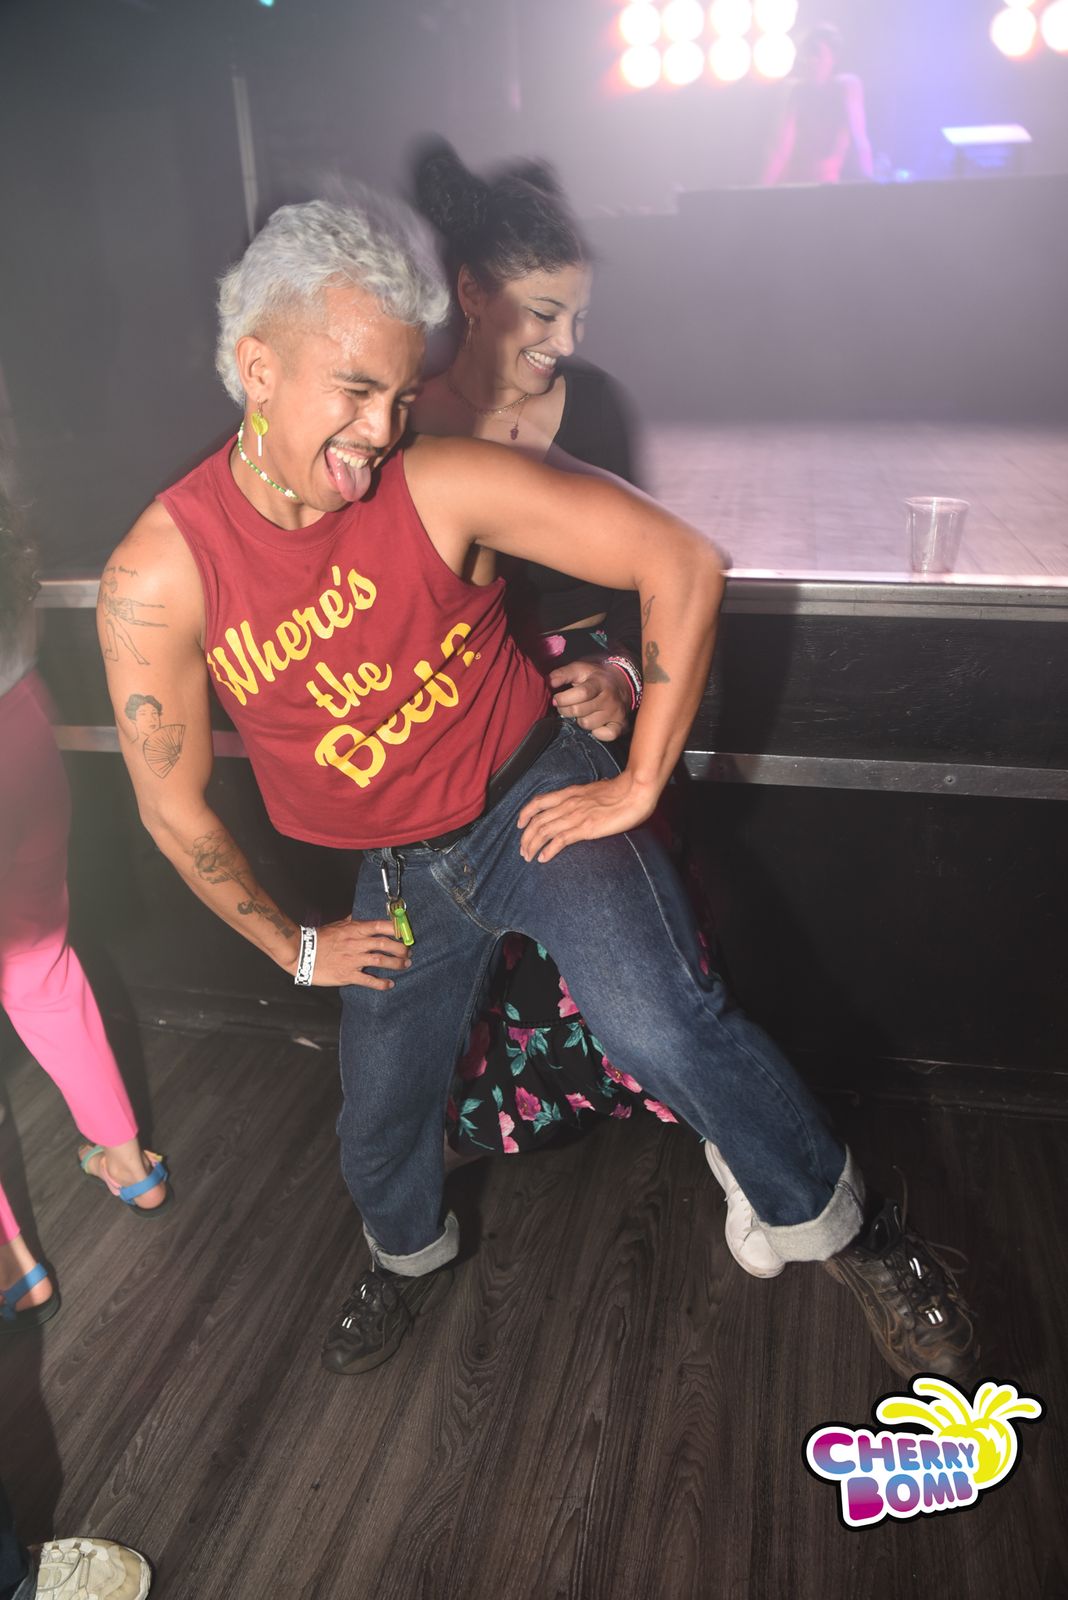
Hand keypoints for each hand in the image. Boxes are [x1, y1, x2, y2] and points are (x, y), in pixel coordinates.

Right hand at [306, 917, 411, 989]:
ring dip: (396, 963)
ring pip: (381, 960)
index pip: (380, 926)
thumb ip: (352, 921)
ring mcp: (352, 959)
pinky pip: (368, 979)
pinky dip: (381, 983)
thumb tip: (360, 915)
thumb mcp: (338, 925)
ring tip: (405, 965)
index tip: (406, 932)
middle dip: (401, 948)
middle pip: (385, 944)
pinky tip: (389, 984)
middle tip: (409, 952)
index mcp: (355, 930)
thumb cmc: (319, 938)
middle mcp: (356, 943)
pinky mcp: (347, 974)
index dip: (396, 928)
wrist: (301, 953)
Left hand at [517, 772, 656, 863]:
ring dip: (532, 846)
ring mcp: (575, 816)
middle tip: (523, 850)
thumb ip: (584, 798)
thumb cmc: (622, 791)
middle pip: (537, 821)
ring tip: (528, 857)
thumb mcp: (595, 791)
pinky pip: (560, 840)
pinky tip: (543, 859)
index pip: (538, 802)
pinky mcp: (585, 828)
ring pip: (543, 831)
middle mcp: (568, 804)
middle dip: (525, 837)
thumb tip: (582, 804)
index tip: (519, 824)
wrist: (636, 791)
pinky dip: (548, 850)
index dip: (525, 814)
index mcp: (570, 793)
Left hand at [548, 658, 631, 741]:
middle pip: (580, 711)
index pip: (581, 693)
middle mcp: (609, 699)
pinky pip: (606, 736)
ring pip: (588, 724)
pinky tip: (595, 723)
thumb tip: (549, 682)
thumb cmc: (595, 676)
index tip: (556, 699)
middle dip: (566, 709)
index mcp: (599, 682)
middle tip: (566, 705)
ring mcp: (616, 713)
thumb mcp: (580, 668)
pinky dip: (597, 733)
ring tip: (583, 711)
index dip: (564, 698)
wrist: (623, 681)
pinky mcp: (621, 725)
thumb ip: (563, 674)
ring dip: (580, 720)